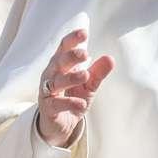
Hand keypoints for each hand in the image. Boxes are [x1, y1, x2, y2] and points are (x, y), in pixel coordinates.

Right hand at [37, 29, 114, 146]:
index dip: (72, 40)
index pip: (63, 48)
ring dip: (70, 78)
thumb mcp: (89, 85)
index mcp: (61, 65)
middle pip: (58, 62)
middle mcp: (51, 75)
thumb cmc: (73, 97)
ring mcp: (47, 91)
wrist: (60, 124)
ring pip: (56, 82)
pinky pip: (56, 104)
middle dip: (71, 57)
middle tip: (85, 54)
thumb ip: (98, 73)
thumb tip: (110, 58)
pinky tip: (82, 103)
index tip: (84, 33)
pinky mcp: (48, 108)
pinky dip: (69, 103)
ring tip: (85, 76)